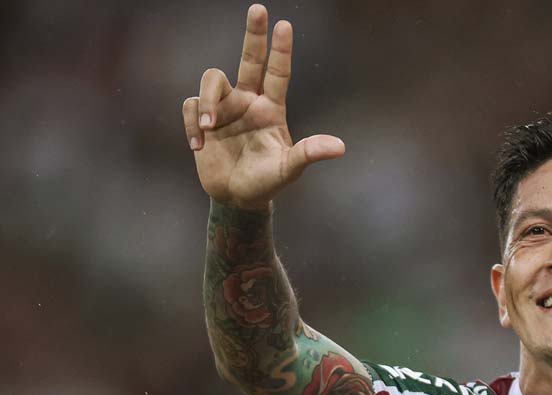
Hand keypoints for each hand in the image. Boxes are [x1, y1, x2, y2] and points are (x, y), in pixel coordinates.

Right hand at [182, 4, 343, 209]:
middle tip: (259, 8)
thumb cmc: (267, 181)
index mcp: (271, 108)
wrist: (237, 197)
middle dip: (254, 34)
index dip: (280, 50)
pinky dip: (192, 124)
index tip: (285, 25)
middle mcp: (247, 101)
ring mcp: (223, 108)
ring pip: (211, 78)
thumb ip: (308, 155)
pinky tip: (199, 146)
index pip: (277, 73)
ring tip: (209, 129)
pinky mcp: (201, 119)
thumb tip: (339, 147)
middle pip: (249, 59)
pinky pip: (190, 105)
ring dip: (206, 101)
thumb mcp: (288, 169)